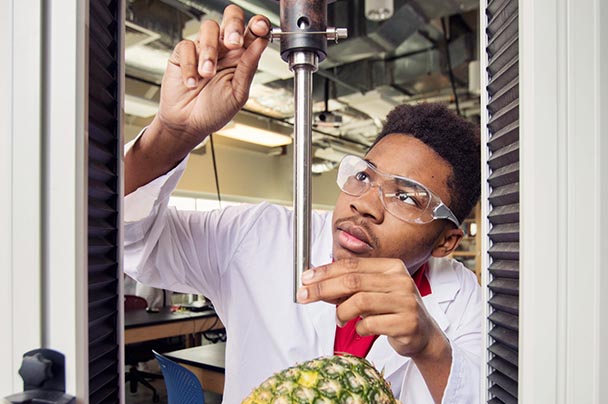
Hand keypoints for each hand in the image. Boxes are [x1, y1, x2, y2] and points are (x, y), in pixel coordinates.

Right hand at [125, 6, 269, 193]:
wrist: (188, 125)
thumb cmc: (214, 111)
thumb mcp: (238, 93)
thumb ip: (249, 67)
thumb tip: (261, 43)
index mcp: (242, 56)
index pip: (253, 31)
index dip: (258, 24)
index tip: (260, 28)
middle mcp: (224, 49)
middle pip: (231, 17)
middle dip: (233, 25)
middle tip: (233, 43)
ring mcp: (203, 49)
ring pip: (208, 28)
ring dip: (209, 51)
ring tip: (207, 74)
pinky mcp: (183, 54)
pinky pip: (186, 46)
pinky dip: (190, 65)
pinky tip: (192, 82)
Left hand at [297, 258, 451, 401]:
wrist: (424, 334)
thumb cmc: (394, 310)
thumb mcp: (374, 292)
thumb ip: (350, 287)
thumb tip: (317, 285)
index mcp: (391, 267)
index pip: (352, 265)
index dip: (325, 271)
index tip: (306, 279)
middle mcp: (400, 280)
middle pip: (352, 281)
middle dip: (323, 289)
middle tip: (304, 296)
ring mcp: (406, 301)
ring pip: (359, 302)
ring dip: (341, 312)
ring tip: (340, 319)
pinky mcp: (407, 323)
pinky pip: (370, 324)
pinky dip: (358, 327)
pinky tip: (361, 328)